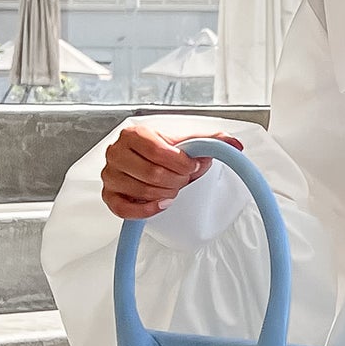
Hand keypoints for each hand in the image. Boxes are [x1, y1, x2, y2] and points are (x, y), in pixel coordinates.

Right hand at [100, 122, 243, 220]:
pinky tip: (162, 203)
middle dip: (177, 180)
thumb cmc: (167, 151)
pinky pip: (126, 211)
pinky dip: (149, 210)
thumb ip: (211, 140)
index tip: (191, 166)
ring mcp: (110, 175)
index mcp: (133, 134)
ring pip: (144, 192)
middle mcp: (117, 152)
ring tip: (172, 187)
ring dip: (167, 194)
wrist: (152, 161)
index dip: (182, 164)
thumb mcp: (188, 142)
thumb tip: (234, 143)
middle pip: (153, 174)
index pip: (159, 153)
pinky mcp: (110, 196)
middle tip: (182, 179)